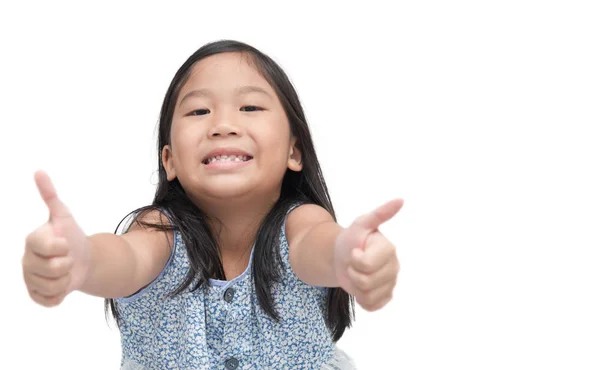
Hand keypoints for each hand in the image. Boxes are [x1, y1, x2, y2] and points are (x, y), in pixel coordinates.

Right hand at [22, 171, 90, 306]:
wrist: (83, 259)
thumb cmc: (71, 236)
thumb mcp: (63, 215)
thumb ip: (50, 195)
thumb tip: (38, 171)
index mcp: (31, 241)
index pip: (49, 247)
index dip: (63, 247)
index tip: (65, 243)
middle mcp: (25, 261)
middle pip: (54, 269)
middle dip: (68, 263)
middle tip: (67, 258)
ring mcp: (29, 280)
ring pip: (54, 286)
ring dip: (66, 279)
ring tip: (65, 271)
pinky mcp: (36, 295)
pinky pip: (50, 301)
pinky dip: (61, 294)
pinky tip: (62, 284)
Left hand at [333, 198, 402, 311]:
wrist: (342, 257)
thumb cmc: (352, 238)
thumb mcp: (361, 224)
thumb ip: (380, 214)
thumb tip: (401, 200)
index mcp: (390, 249)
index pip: (366, 265)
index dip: (354, 260)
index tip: (354, 251)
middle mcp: (394, 267)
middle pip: (366, 282)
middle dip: (352, 273)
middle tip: (353, 263)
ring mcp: (391, 283)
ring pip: (368, 295)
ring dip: (355, 286)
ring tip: (357, 273)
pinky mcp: (385, 297)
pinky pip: (371, 306)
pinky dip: (361, 299)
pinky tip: (361, 287)